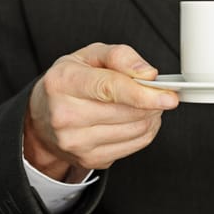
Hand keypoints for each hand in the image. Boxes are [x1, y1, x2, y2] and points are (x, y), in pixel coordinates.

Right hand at [23, 43, 178, 181]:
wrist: (44, 115)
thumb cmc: (70, 81)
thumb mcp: (89, 56)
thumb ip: (120, 56)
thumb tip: (147, 73)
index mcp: (63, 82)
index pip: (110, 89)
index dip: (144, 94)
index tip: (168, 96)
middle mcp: (66, 115)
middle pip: (128, 112)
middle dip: (152, 101)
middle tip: (157, 91)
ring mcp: (76, 142)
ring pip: (136, 130)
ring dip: (151, 116)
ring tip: (146, 103)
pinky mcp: (90, 158)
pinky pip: (134, 145)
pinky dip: (146, 131)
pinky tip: (138, 119)